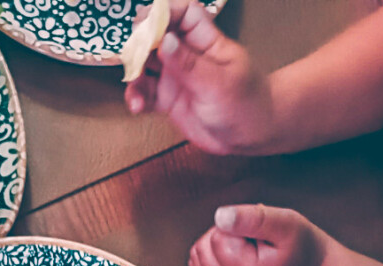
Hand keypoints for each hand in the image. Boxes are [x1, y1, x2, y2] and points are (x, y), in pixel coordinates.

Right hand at [124, 2, 274, 155]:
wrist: (249, 136)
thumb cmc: (245, 103)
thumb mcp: (219, 83)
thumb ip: (189, 64)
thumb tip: (165, 41)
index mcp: (205, 41)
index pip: (184, 14)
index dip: (165, 13)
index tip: (146, 24)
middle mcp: (187, 55)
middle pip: (157, 37)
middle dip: (141, 46)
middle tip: (133, 60)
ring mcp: (176, 77)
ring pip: (146, 65)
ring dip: (135, 75)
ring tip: (136, 94)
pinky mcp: (168, 99)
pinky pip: (146, 93)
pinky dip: (137, 97)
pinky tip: (137, 107)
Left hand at [188, 205, 326, 265]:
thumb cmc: (299, 244)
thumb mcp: (285, 223)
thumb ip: (253, 218)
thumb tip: (219, 216)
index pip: (217, 236)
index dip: (237, 226)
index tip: (259, 234)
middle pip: (204, 245)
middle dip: (224, 234)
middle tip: (252, 239)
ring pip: (198, 253)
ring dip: (217, 243)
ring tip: (245, 245)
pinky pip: (198, 264)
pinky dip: (210, 253)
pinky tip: (233, 252)